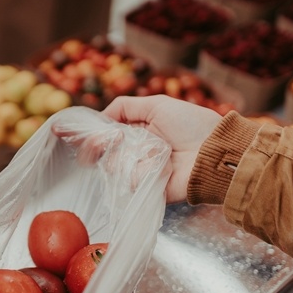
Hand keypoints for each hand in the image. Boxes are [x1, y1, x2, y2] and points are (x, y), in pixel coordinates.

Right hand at [101, 95, 221, 202]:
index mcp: (137, 131)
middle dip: (98, 144)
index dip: (91, 133)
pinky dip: (138, 171)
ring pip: (111, 166)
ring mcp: (139, 170)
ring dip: (122, 156)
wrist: (214, 152)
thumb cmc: (191, 125)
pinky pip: (128, 181)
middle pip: (101, 152)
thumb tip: (100, 117)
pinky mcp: (146, 187)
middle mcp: (134, 151)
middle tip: (105, 141)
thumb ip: (125, 107)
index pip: (104, 134)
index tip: (78, 131)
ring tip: (145, 150)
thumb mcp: (158, 105)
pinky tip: (154, 165)